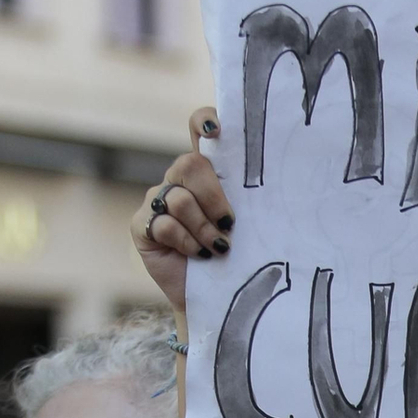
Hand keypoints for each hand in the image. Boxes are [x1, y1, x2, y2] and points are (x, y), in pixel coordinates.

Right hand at [132, 107, 235, 320]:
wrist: (214, 296)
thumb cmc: (236, 257)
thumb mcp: (248, 225)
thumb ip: (249, 199)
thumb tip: (276, 184)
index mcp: (206, 172)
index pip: (198, 129)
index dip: (203, 121)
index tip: (217, 130)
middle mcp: (178, 180)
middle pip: (190, 165)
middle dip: (214, 196)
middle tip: (230, 223)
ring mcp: (156, 201)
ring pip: (178, 199)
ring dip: (204, 228)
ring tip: (217, 248)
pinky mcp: (141, 225)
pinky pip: (163, 223)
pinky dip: (186, 241)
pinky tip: (197, 255)